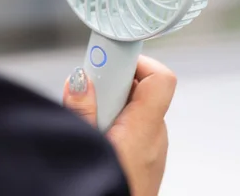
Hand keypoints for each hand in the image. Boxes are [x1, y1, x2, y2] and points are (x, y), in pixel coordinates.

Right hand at [63, 55, 176, 195]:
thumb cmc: (101, 190)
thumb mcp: (82, 146)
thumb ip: (80, 109)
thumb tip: (81, 78)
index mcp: (144, 132)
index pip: (160, 78)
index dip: (136, 61)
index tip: (107, 58)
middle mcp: (155, 139)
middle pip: (143, 90)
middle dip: (113, 84)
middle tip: (86, 89)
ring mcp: (152, 151)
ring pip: (137, 110)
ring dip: (112, 105)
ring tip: (87, 120)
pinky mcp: (145, 160)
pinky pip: (134, 128)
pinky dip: (116, 123)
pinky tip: (96, 138)